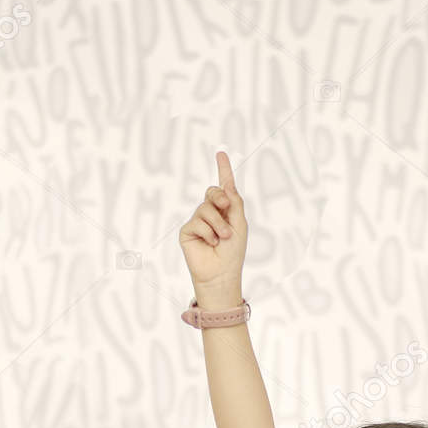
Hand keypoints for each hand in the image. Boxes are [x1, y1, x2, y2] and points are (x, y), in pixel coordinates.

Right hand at [179, 150, 248, 289]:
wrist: (222, 274)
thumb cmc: (233, 253)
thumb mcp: (240, 224)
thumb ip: (235, 203)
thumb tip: (228, 184)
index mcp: (226, 211)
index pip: (223, 187)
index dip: (223, 169)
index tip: (221, 153)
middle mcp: (211, 213)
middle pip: (212, 192)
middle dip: (219, 196)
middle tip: (226, 207)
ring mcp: (198, 222)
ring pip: (205, 208)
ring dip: (218, 223)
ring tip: (223, 238)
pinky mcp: (188, 231)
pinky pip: (197, 222)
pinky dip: (208, 233)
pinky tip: (211, 243)